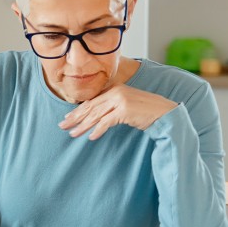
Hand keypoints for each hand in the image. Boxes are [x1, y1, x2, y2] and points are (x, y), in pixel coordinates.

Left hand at [60, 84, 176, 139]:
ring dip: (83, 126)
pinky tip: (90, 137)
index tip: (67, 119)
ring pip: (96, 115)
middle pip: (91, 107)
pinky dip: (98, 130)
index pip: (92, 101)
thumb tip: (95, 117)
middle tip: (62, 126)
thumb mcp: (126, 106)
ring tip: (73, 134)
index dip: (78, 111)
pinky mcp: (125, 110)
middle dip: (75, 118)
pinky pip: (107, 122)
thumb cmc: (145, 112)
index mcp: (114, 89)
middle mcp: (115, 92)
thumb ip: (112, 108)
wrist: (164, 113)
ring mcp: (120, 100)